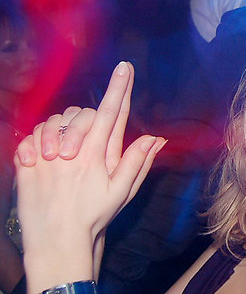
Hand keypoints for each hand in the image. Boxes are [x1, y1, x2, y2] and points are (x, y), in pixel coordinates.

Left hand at [14, 62, 165, 291]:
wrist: (57, 240)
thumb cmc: (93, 216)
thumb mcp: (122, 191)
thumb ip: (137, 161)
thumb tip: (156, 138)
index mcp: (96, 155)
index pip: (111, 112)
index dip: (119, 87)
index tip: (124, 67)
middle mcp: (70, 151)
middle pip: (83, 114)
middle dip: (89, 118)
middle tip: (89, 140)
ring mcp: (46, 156)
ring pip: (55, 122)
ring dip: (62, 128)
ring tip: (66, 148)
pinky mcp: (27, 165)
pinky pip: (29, 137)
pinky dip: (37, 140)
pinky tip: (46, 154)